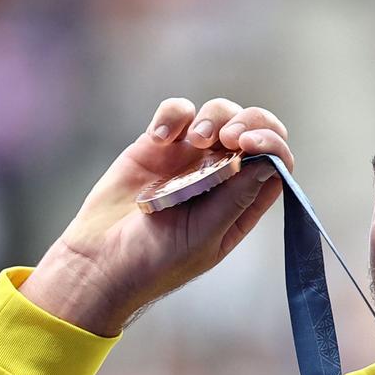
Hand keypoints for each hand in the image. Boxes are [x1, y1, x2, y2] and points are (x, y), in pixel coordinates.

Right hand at [20, 97, 293, 335]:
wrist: (99, 261)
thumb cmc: (155, 261)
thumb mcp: (204, 235)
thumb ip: (237, 198)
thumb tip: (272, 162)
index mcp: (242, 202)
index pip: (275, 162)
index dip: (272, 144)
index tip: (250, 144)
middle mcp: (222, 176)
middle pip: (253, 130)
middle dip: (249, 121)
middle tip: (229, 136)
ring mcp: (190, 157)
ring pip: (218, 114)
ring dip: (213, 117)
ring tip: (194, 139)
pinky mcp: (158, 145)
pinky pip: (177, 113)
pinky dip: (173, 116)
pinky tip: (160, 138)